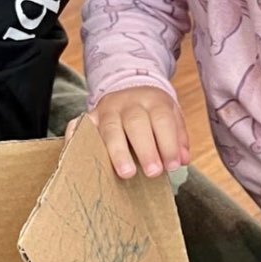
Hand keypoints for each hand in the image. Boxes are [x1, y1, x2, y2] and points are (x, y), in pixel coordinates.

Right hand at [68, 86, 189, 178]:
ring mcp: (106, 109)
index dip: (168, 143)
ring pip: (109, 127)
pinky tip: (81, 154)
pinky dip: (78, 138)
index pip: (161, 119)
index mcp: (153, 102)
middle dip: (145, 149)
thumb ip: (179, 139)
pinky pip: (79, 125)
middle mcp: (128, 103)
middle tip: (153, 173)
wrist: (130, 88)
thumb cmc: (154, 114)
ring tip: (127, 173)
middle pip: (135, 123)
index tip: (173, 165)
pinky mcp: (89, 117)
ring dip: (117, 151)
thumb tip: (182, 160)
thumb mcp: (173, 119)